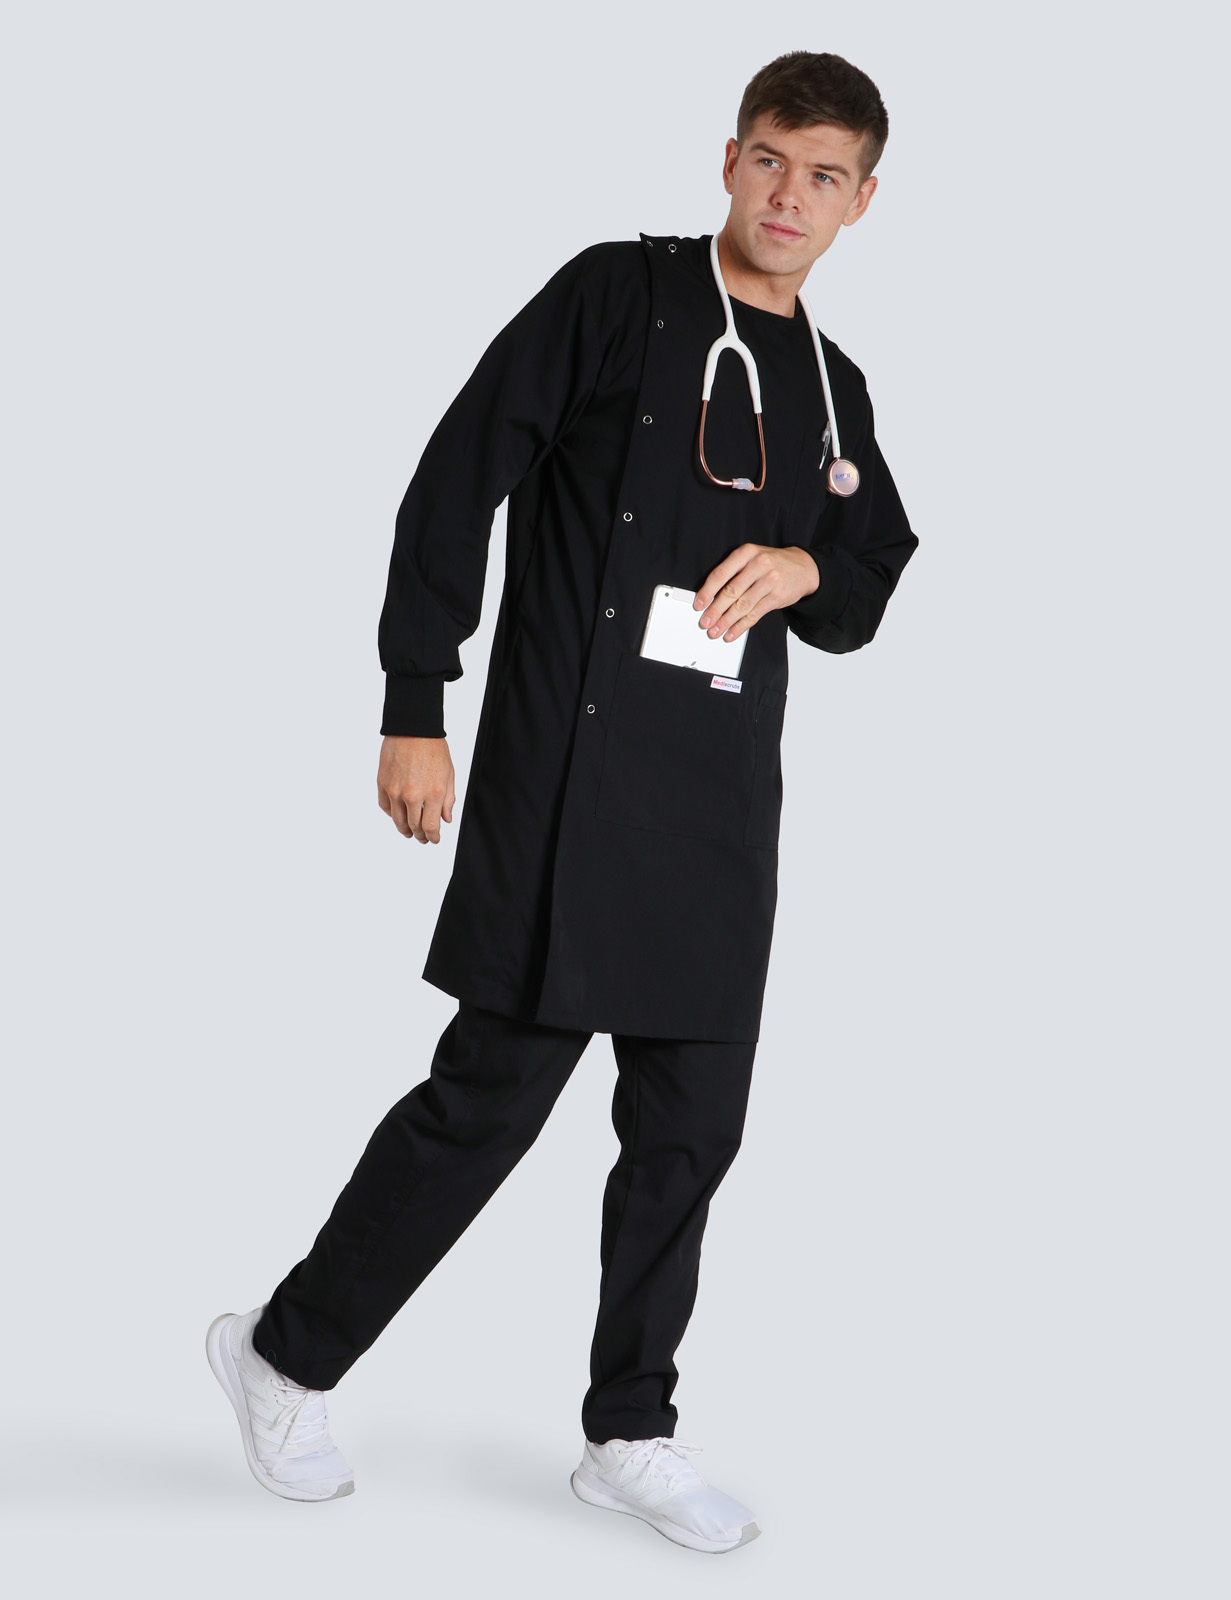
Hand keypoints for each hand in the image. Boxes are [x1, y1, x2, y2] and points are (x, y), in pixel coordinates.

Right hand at [377, 736, 455, 842]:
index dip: (433, 837)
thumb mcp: (449, 774)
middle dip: (420, 835)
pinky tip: (397, 815)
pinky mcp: (383, 784)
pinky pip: (385, 807)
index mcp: (433, 793)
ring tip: (409, 832)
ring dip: (404, 829)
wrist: (412, 729)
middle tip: (422, 838)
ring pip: (397, 820)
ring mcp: (395, 790)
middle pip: (414, 826)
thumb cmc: (433, 748)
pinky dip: (392, 814)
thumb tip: (446, 819)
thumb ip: (448, 799)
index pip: (431, 827)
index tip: (434, 839)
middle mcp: (413, 795)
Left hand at [694, 544, 820, 641]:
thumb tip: (711, 596)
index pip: (721, 574)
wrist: (804, 567)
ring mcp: (769, 581)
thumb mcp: (752, 557)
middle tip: (705, 622)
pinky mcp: (777, 596)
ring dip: (726, 621)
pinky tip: (732, 632)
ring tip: (715, 630)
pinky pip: (755, 614)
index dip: (708, 592)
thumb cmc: (772, 563)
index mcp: (746, 553)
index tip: (699, 604)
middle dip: (715, 610)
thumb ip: (733, 571)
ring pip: (742, 605)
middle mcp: (758, 565)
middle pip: (731, 592)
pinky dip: (741, 626)